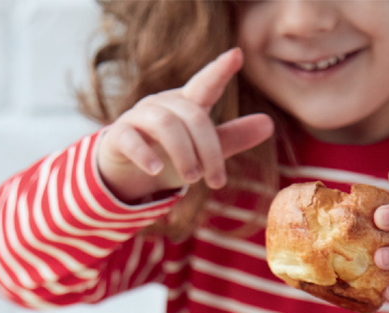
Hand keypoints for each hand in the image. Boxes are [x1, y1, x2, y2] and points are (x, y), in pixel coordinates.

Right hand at [96, 48, 273, 203]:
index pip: (205, 84)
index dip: (220, 70)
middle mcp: (163, 105)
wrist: (127, 172)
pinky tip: (157, 171)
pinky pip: (131, 139)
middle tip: (215, 181)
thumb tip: (269, 124)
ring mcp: (138, 118)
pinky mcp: (118, 136)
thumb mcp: (203, 149)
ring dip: (183, 153)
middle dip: (208, 150)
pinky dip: (145, 155)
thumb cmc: (169, 154)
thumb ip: (233, 137)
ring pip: (165, 125)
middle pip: (193, 116)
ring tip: (192, 179)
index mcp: (186, 105)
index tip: (237, 55)